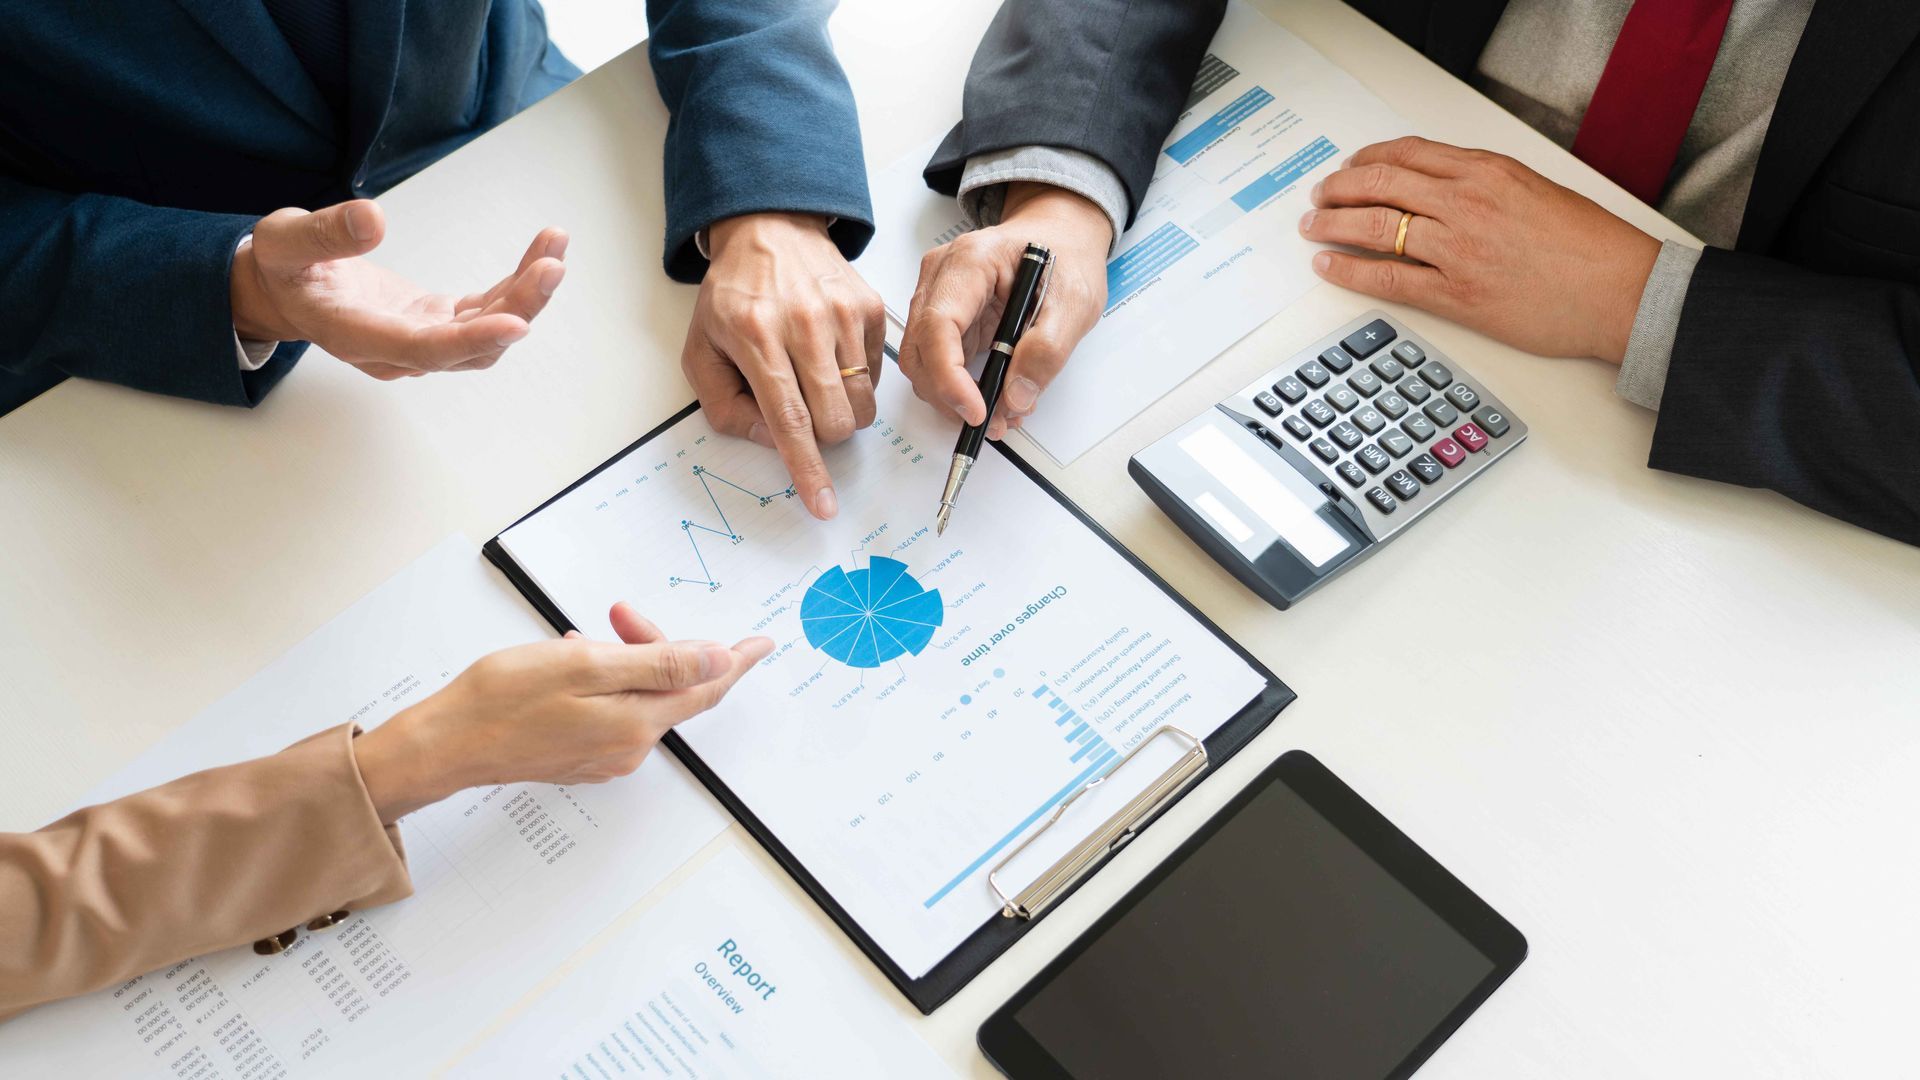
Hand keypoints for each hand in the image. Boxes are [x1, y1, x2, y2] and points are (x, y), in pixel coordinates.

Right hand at [230, 199, 567, 379]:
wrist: (287, 292)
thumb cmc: (283, 268)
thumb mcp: (283, 242)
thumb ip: (323, 234)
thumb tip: (373, 219)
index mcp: (357, 335)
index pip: (423, 348)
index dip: (472, 339)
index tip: (517, 323)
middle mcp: (397, 350)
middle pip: (471, 347)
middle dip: (517, 308)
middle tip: (552, 265)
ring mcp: (421, 340)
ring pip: (487, 332)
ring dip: (526, 297)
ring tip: (554, 248)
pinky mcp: (437, 323)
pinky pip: (486, 311)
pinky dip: (516, 286)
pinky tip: (542, 254)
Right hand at [355, 602, 771, 821]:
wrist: (445, 743)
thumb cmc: (502, 700)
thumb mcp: (588, 665)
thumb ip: (659, 664)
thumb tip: (718, 661)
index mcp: (636, 723)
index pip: (706, 688)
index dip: (735, 662)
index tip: (761, 643)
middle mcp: (628, 747)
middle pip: (670, 688)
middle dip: (656, 645)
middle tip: (619, 615)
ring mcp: (604, 755)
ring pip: (639, 696)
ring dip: (624, 661)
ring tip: (580, 640)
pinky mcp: (581, 755)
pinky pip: (613, 710)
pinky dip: (605, 682)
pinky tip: (573, 664)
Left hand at [681, 212, 885, 519]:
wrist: (770, 230)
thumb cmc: (732, 296)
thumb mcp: (701, 352)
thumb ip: (726, 408)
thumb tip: (772, 440)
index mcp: (755, 336)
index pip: (789, 418)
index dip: (806, 468)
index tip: (822, 503)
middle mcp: (804, 323)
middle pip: (835, 420)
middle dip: (822, 437)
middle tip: (802, 415)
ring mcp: (843, 313)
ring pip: (862, 404)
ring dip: (842, 411)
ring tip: (816, 383)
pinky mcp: (871, 307)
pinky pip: (877, 376)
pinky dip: (856, 380)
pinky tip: (831, 355)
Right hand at [900, 184, 1111, 438]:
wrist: (1061, 239)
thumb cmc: (1066, 257)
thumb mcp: (1074, 302)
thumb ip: (1047, 350)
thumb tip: (1016, 397)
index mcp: (971, 260)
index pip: (939, 325)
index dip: (949, 377)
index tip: (976, 411)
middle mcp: (942, 276)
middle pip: (921, 350)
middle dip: (952, 397)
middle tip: (996, 422)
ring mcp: (937, 298)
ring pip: (924, 363)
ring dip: (956, 398)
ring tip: (1004, 412)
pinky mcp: (945, 320)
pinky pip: (939, 363)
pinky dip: (962, 389)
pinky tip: (995, 396)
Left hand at [1298, 137, 1661, 363]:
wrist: (1622, 291)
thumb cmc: (1591, 247)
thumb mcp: (1536, 191)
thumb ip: (1484, 187)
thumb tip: (1440, 191)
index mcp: (1487, 171)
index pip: (1408, 153)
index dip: (1368, 159)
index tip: (1352, 166)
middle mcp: (1466, 202)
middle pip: (1379, 183)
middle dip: (1339, 187)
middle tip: (1320, 196)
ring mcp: (1457, 248)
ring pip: (1374, 225)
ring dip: (1333, 224)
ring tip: (1314, 227)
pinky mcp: (1455, 293)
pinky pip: (1386, 276)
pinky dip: (1349, 269)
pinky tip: (1329, 267)